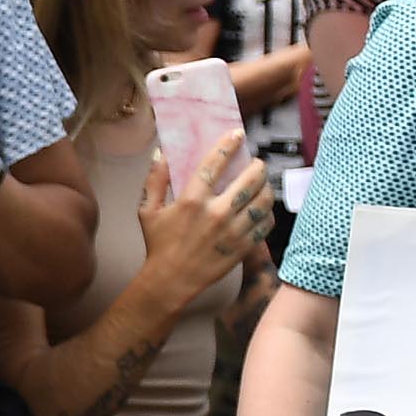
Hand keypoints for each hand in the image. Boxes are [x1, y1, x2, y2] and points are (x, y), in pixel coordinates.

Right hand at [139, 136, 268, 307]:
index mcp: (192, 200)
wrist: (170, 281)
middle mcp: (216, 213)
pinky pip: (266, 223)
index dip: (229, 144)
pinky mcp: (243, 246)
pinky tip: (262, 208)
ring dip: (266, 187)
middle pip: (250, 179)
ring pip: (263, 200)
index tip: (237, 134)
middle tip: (256, 164)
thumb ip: (154, 180)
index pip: (215, 163)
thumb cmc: (158, 245)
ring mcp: (233, 230)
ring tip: (262, 184)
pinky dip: (268, 212)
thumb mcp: (147, 211)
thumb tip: (161, 153)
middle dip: (257, 166)